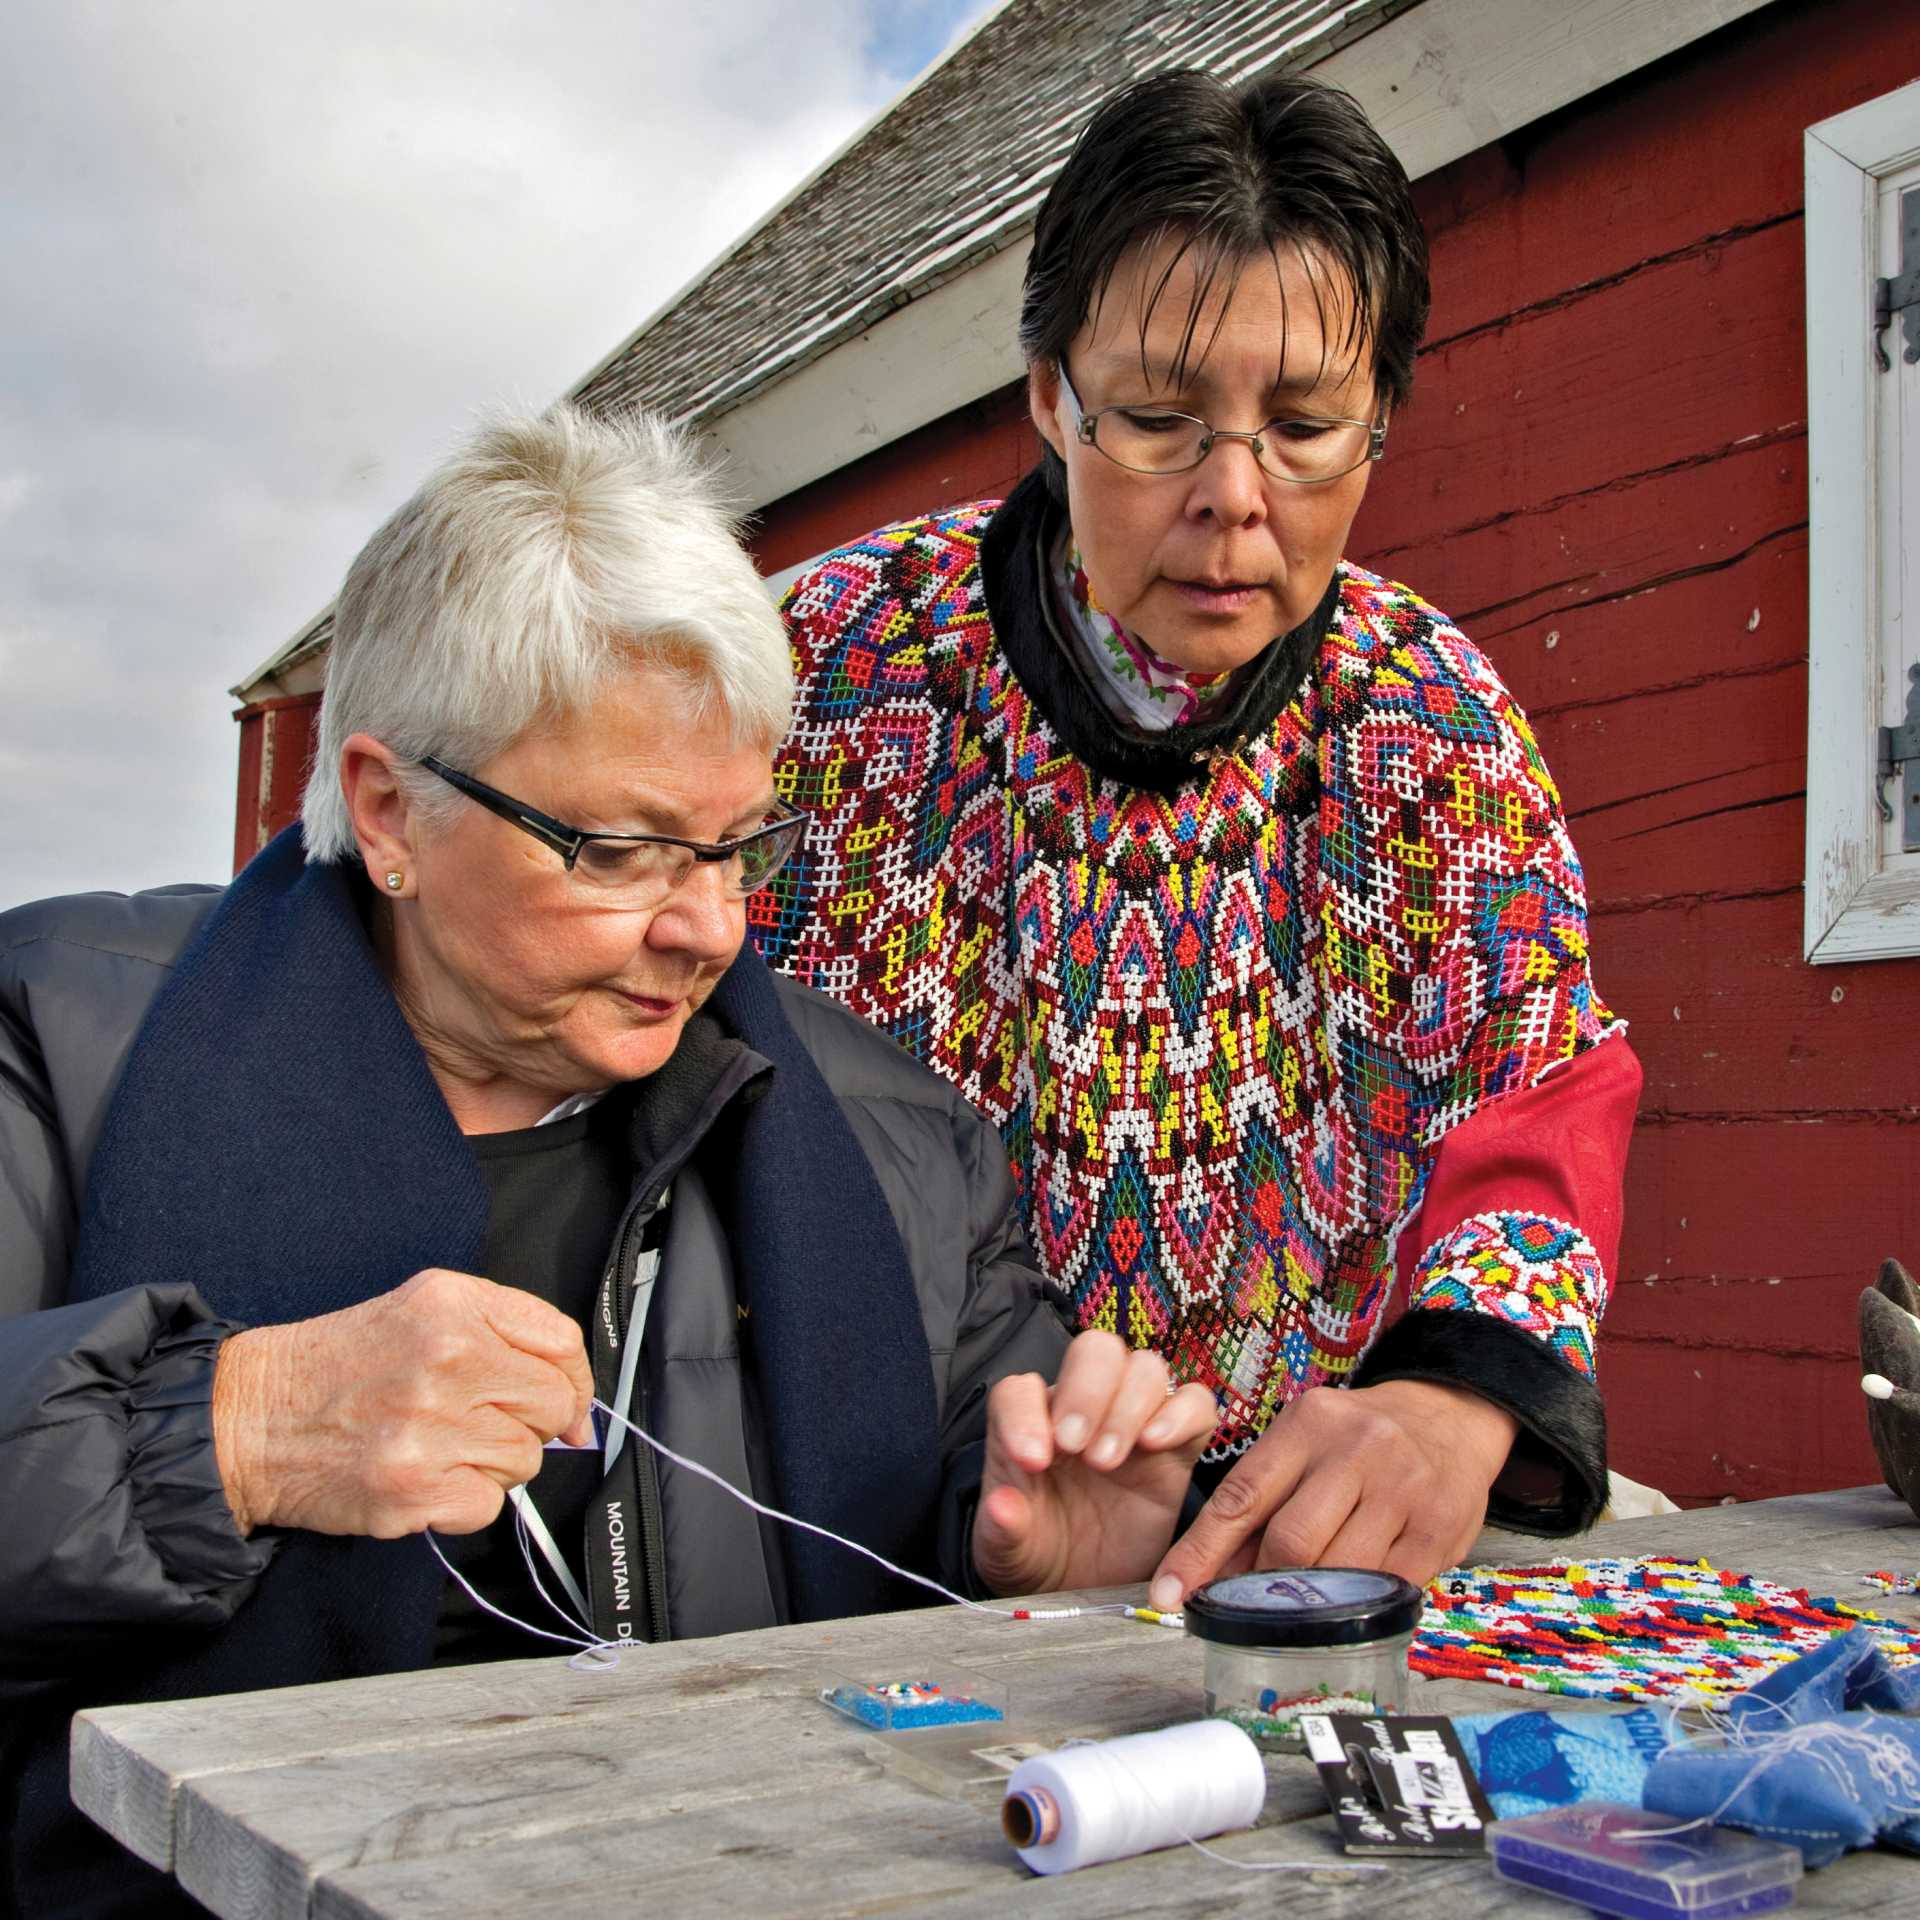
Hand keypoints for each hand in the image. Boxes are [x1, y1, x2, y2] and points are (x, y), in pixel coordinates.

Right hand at [211, 1268, 594, 1538]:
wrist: (252, 1418)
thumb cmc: (340, 1367)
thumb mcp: (421, 1310)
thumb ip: (504, 1337)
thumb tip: (576, 1407)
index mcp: (455, 1305)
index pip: (561, 1342)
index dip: (574, 1378)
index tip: (565, 1400)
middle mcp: (449, 1357)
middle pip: (554, 1404)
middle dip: (529, 1422)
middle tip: (480, 1423)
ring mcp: (432, 1425)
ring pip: (525, 1459)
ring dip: (492, 1463)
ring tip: (439, 1445)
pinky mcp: (414, 1486)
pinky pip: (488, 1505)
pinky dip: (463, 1501)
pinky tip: (424, 1478)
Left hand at [971, 1330, 1217, 1595]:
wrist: (1083, 1588)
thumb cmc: (1039, 1556)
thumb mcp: (1008, 1554)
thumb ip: (1002, 1529)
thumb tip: (1001, 1507)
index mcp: (1028, 1424)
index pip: (1020, 1390)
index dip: (1023, 1415)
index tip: (1032, 1461)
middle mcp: (1081, 1409)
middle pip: (1093, 1351)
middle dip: (1086, 1392)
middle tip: (1076, 1448)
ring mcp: (1132, 1422)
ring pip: (1144, 1368)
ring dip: (1128, 1406)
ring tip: (1109, 1461)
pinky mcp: (1176, 1448)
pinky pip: (1195, 1404)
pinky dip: (1183, 1414)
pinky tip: (1157, 1445)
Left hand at [1148, 1378, 1517, 1606]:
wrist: (1447, 1419)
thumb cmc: (1358, 1440)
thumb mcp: (1305, 1444)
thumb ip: (1261, 1501)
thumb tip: (1208, 1574)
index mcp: (1308, 1423)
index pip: (1242, 1496)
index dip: (1199, 1552)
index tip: (1166, 1595)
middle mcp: (1356, 1450)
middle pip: (1288, 1542)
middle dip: (1260, 1586)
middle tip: (1249, 1607)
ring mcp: (1403, 1490)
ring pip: (1337, 1571)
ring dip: (1309, 1601)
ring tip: (1299, 1607)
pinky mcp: (1438, 1530)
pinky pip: (1386, 1588)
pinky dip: (1359, 1604)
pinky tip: (1351, 1601)